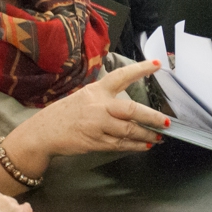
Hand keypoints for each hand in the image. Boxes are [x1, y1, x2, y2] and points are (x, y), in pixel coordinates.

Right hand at [6, 61, 168, 174]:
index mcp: (96, 91)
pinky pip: (121, 144)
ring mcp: (98, 126)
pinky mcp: (96, 142)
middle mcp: (98, 107)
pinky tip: (145, 145)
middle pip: (131, 110)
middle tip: (167, 122)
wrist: (44, 133)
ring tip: (159, 137)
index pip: (121, 76)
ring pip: (129, 131)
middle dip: (152, 117)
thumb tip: (132, 108)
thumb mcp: (84, 97)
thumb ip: (106, 99)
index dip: (140, 69)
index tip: (157, 65)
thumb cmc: (66, 113)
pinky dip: (135, 145)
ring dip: (147, 135)